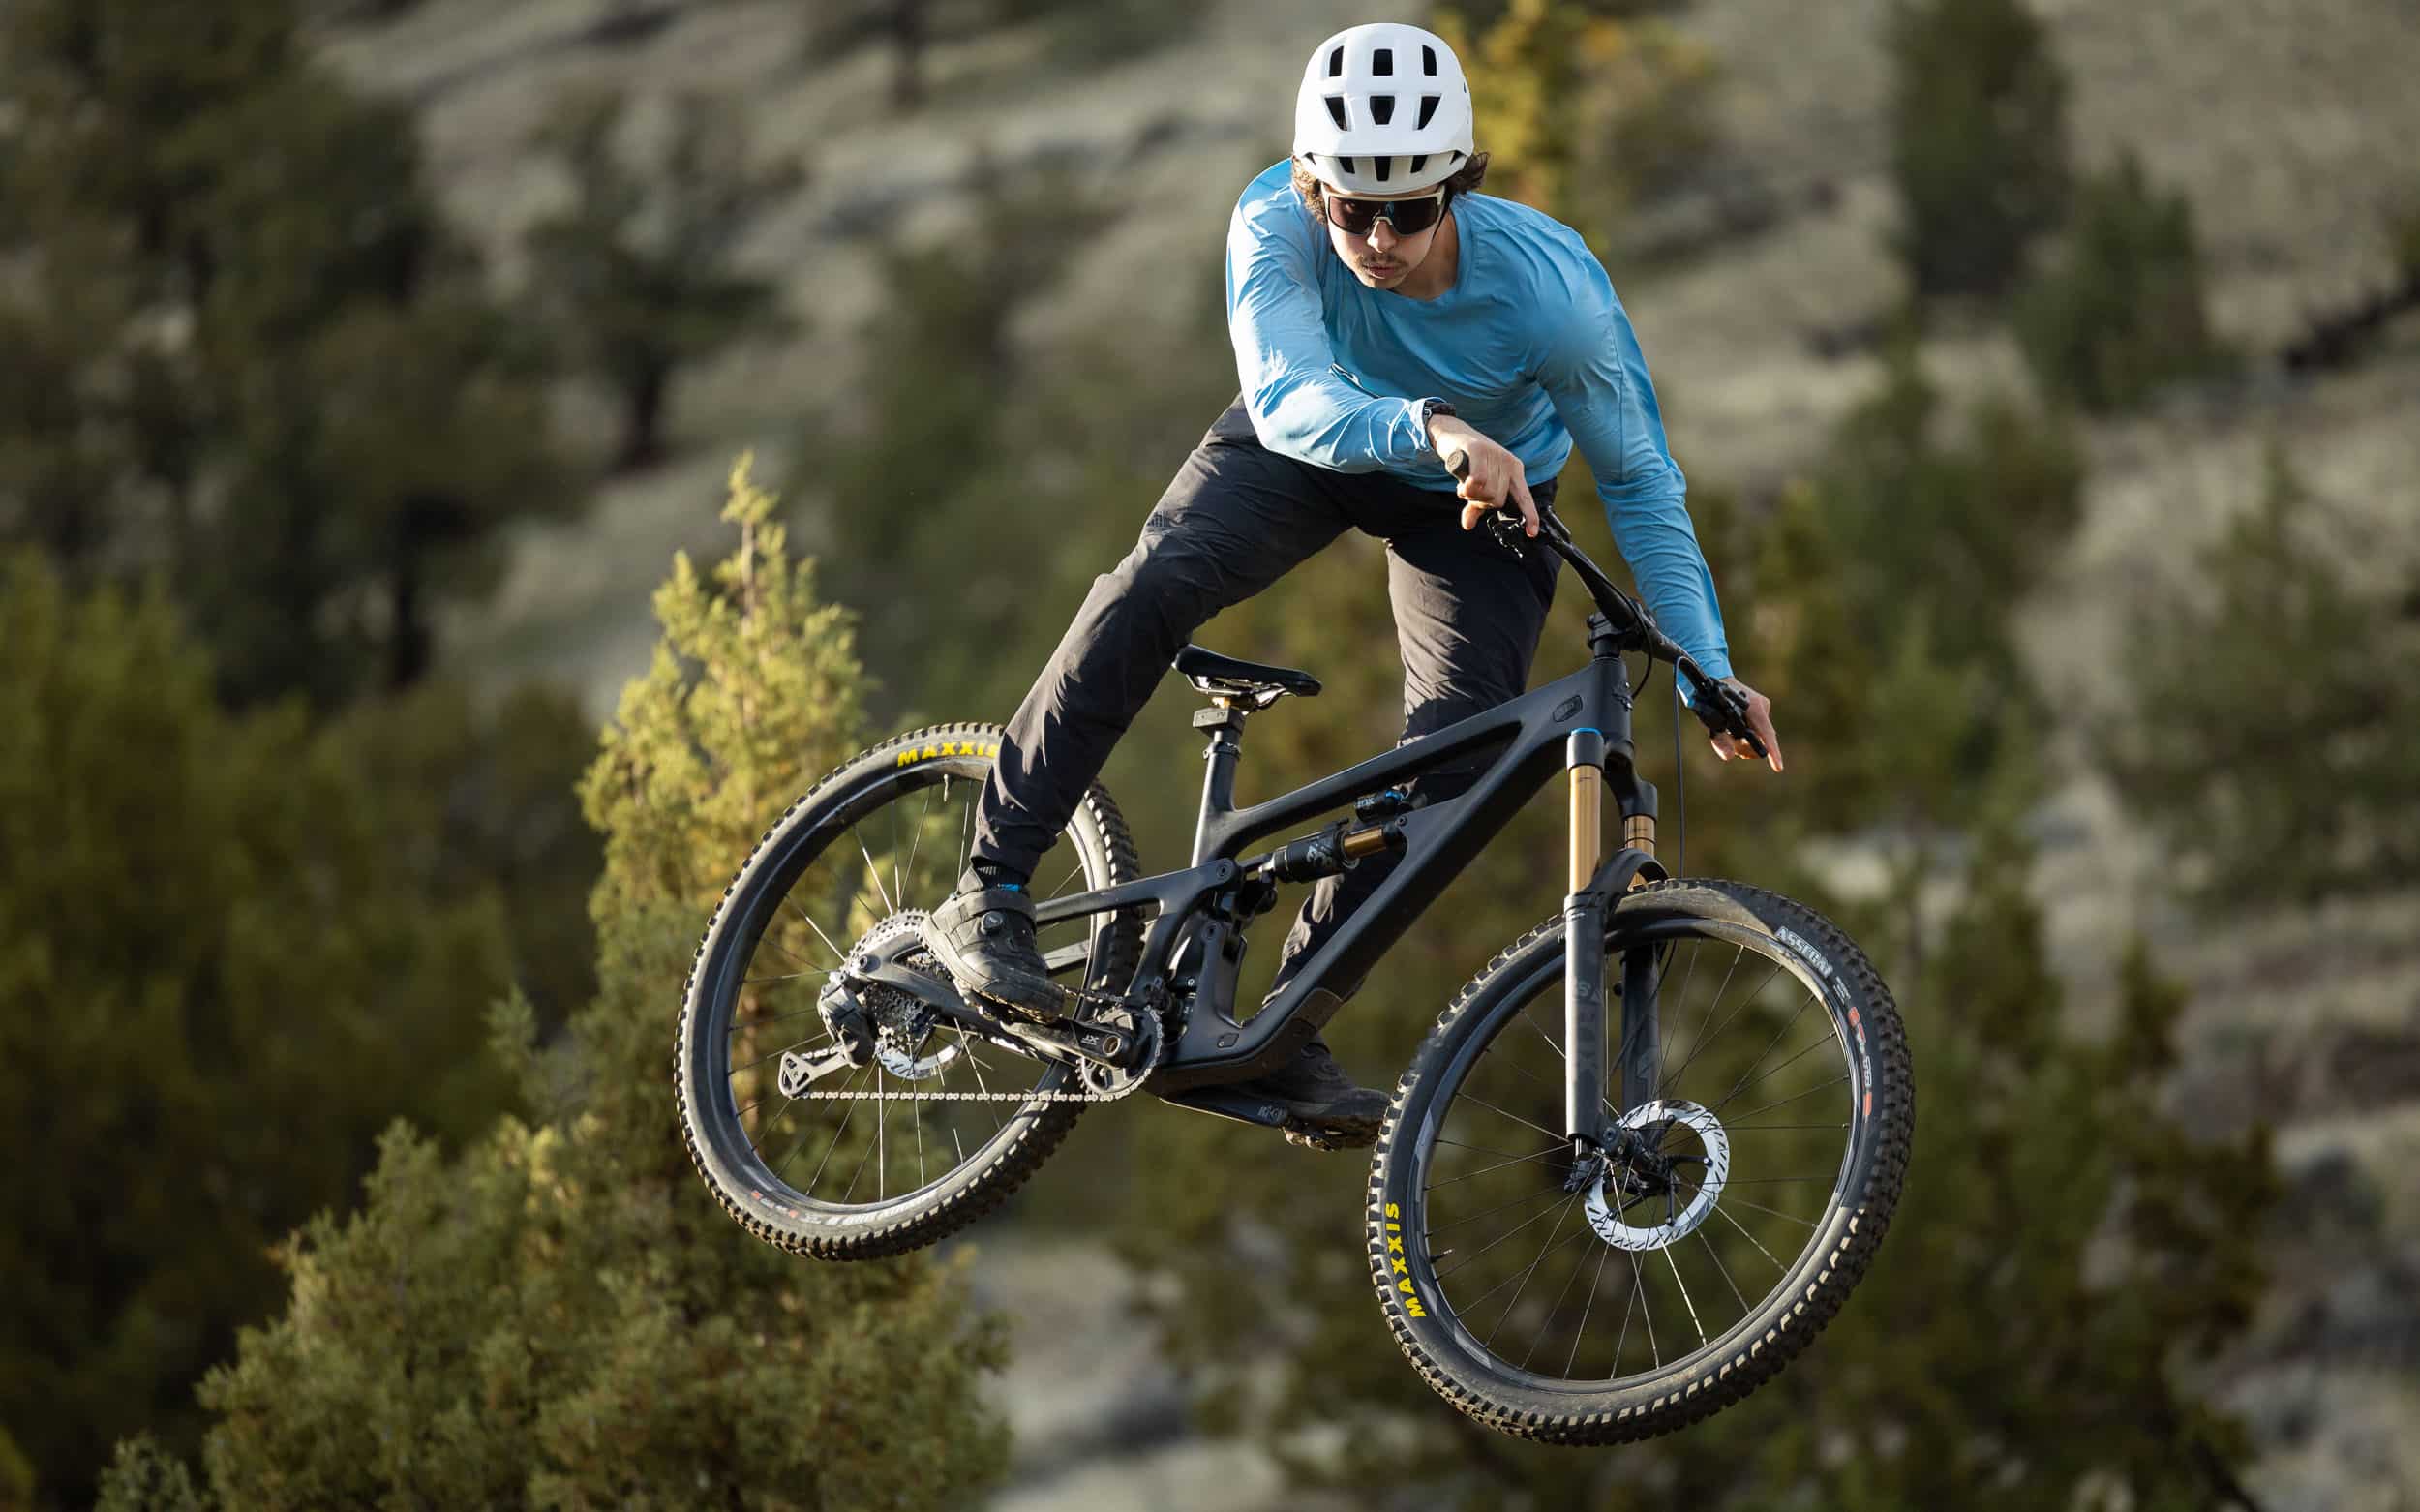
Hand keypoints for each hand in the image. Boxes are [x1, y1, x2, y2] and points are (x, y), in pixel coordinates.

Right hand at [1429, 415, 1537, 537]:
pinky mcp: (1479, 450)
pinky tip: (1462, 484)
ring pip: (1487, 492)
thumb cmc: (1468, 461)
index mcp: (1514, 470)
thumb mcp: (1475, 484)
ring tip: (1464, 485)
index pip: (1524, 497)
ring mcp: (1495, 455)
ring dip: (1471, 495)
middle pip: (1498, 500)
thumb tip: (1468, 525)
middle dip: (1480, 502)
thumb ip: (1475, 504)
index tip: (1531, 532)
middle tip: (1470, 493)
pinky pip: (1478, 481)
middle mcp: (1508, 463)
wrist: (1452, 434)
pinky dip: (1467, 488)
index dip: (1529, 515)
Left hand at [1710, 677, 1783, 772]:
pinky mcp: (1761, 707)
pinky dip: (1747, 733)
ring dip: (1746, 740)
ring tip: (1729, 732)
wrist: (1713, 678)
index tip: (1778, 767)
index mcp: (1753, 707)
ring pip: (1760, 735)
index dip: (1772, 752)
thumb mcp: (1710, 722)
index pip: (1766, 734)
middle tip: (1729, 741)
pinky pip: (1758, 728)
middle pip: (1762, 739)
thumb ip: (1720, 740)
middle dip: (1747, 747)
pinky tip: (1735, 727)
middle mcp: (1761, 706)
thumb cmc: (1710, 701)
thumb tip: (1729, 757)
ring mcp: (1763, 706)